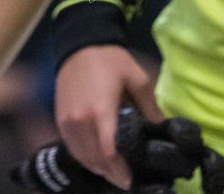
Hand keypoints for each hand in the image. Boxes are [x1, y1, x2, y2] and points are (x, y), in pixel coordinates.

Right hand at [55, 45, 162, 188]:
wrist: (79, 43)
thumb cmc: (110, 60)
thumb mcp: (137, 79)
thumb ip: (150, 107)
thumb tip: (163, 129)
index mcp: (100, 111)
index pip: (108, 152)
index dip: (119, 171)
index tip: (131, 181)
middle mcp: (80, 119)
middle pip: (94, 158)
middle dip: (111, 173)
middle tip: (126, 180)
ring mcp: (67, 120)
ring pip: (81, 155)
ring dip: (97, 167)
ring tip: (113, 173)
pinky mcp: (60, 117)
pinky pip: (71, 146)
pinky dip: (84, 157)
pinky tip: (96, 159)